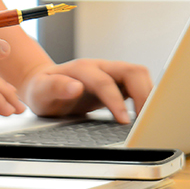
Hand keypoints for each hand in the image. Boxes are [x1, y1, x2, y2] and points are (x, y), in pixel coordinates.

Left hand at [21, 59, 152, 123]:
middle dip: (143, 94)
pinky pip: (138, 84)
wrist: (43, 86)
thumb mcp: (41, 92)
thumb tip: (75, 87)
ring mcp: (110, 73)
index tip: (124, 121)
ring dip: (148, 94)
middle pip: (132, 71)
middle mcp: (99, 67)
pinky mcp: (116, 82)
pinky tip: (145, 113)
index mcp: (82, 69)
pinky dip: (146, 97)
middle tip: (145, 120)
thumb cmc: (42, 91)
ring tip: (148, 118)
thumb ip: (55, 88)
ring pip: (139, 75)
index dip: (116, 101)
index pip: (105, 82)